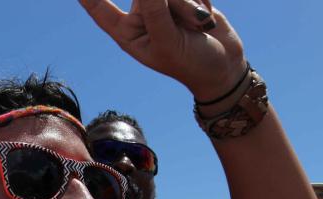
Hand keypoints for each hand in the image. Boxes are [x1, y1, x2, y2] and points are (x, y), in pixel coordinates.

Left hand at [78, 0, 246, 100]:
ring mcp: (161, 4)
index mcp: (126, 33)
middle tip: (189, 24)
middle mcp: (140, 16)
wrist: (225, 67)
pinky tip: (204, 19)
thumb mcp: (168, 42)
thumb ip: (155, 10)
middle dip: (172, 3)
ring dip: (188, 4)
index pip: (98, 6)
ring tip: (198, 27)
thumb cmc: (191, 63)